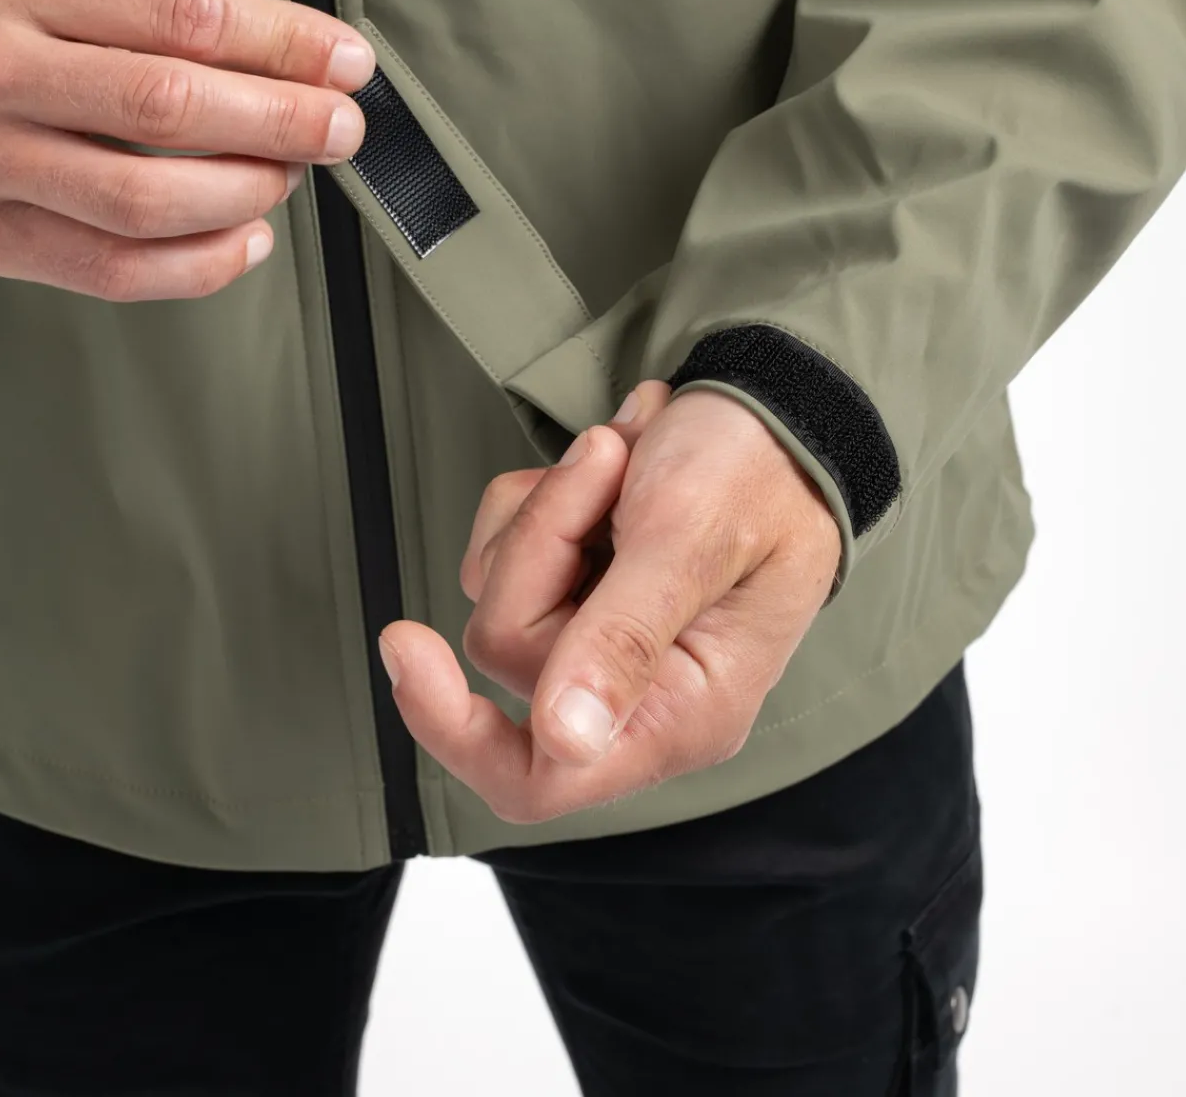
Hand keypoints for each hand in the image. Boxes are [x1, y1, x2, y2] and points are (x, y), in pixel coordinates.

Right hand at [0, 0, 373, 298]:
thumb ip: (158, 8)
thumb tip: (297, 60)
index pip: (183, 15)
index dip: (285, 45)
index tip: (345, 61)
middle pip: (169, 107)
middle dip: (282, 122)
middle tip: (341, 128)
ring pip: (145, 199)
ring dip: (246, 192)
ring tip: (288, 175)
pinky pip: (112, 270)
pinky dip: (201, 264)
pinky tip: (247, 238)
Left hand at [379, 381, 841, 822]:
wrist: (779, 408)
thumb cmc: (757, 473)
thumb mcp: (691, 538)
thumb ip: (626, 639)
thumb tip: (566, 740)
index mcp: (682, 713)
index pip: (543, 777)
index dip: (456, 730)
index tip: (406, 648)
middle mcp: (635, 695)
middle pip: (511, 643)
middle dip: (547, 534)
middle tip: (612, 458)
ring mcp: (600, 641)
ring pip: (500, 590)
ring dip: (552, 503)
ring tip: (628, 454)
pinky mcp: (578, 593)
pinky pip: (507, 551)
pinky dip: (546, 495)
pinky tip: (616, 460)